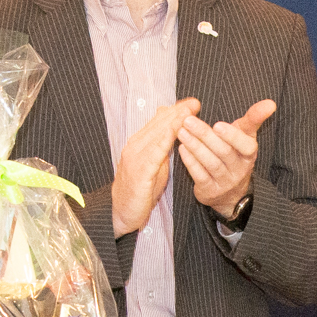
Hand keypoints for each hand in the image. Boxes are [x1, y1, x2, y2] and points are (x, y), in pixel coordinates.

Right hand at [111, 96, 200, 236]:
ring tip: (188, 112)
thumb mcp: (154, 165)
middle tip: (195, 103)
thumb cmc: (141, 190)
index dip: (175, 111)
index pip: (159, 122)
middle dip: (177, 112)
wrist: (122, 213)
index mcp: (139, 143)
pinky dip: (164, 141)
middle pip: (158, 124)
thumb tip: (173, 130)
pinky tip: (174, 132)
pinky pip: (153, 153)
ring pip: (156, 135)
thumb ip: (162, 148)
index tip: (192, 103)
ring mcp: (135, 157)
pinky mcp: (139, 171)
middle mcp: (135, 146)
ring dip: (173, 122)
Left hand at [177, 97, 276, 215]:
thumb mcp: (245, 136)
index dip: (232, 136)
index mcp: (249, 154)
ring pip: (211, 163)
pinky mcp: (210, 191)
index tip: (218, 124)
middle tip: (188, 120)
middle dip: (205, 135)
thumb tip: (271, 103)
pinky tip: (182, 148)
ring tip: (181, 131)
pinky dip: (190, 161)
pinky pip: (200, 175)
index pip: (246, 145)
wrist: (231, 193)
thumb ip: (254, 118)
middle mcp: (240, 169)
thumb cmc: (235, 155)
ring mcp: (225, 182)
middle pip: (224, 152)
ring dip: (195, 146)